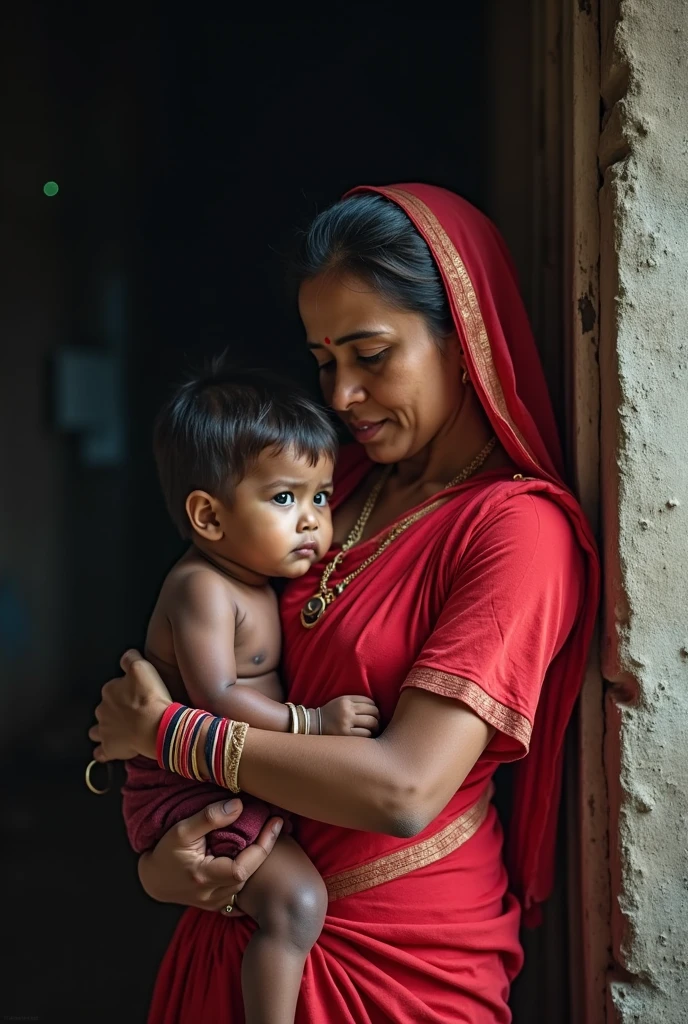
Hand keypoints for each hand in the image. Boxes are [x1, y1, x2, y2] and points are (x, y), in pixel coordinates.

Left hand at [88, 649, 171, 761]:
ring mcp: (105, 730)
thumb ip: (130, 658)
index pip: (112, 687)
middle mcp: (102, 710)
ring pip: (97, 730)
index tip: (135, 694)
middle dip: (114, 710)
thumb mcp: (142, 667)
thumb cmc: (150, 697)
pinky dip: (104, 752)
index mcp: (109, 690)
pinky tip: (110, 750)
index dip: (124, 691)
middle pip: (105, 708)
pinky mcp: (110, 748)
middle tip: (131, 711)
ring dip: (105, 729)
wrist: (155, 725)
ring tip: (119, 730)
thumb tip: (126, 655)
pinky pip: (101, 752)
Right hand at [138, 798, 282, 913]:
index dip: (264, 845)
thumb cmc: (165, 852)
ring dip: (257, 858)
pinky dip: (250, 872)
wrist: (153, 879)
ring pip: (246, 882)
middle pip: (249, 874)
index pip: (244, 867)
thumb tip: (239, 805)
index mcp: (204, 877)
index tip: (275, 822)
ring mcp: (216, 902)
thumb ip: (209, 817)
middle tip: (273, 823)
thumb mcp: (182, 830)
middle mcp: (212, 894)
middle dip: (264, 848)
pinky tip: (254, 856)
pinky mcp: (217, 904)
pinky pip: (241, 890)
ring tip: (266, 833)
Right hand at [319, 695, 379, 736]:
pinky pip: (365, 734)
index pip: (369, 701)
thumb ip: (355, 702)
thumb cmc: (330, 714)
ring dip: (376, 727)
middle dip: (378, 717)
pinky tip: (367, 736)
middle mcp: (346, 710)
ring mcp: (346, 722)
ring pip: (371, 722)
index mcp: (346, 700)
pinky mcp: (345, 734)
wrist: (313, 724)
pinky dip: (369, 735)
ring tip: (374, 730)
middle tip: (377, 722)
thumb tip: (375, 707)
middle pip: (373, 711)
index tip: (374, 713)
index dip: (374, 707)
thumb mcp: (340, 701)